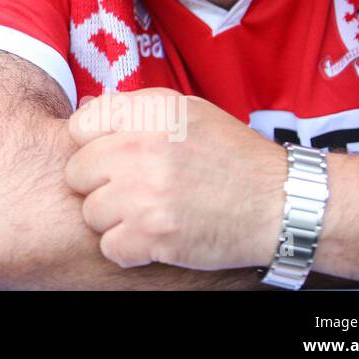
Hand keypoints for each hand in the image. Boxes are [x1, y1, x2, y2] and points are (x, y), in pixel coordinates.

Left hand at [64, 88, 284, 270]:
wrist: (281, 202)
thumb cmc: (231, 155)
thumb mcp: (186, 111)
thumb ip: (136, 109)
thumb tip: (89, 108)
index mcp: (147, 113)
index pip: (79, 127)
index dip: (91, 146)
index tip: (110, 157)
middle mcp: (140, 149)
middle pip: (77, 173)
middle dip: (99, 184)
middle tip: (130, 190)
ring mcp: (145, 194)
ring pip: (91, 213)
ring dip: (114, 219)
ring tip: (147, 213)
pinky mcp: (154, 235)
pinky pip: (110, 246)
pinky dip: (129, 249)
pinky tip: (152, 238)